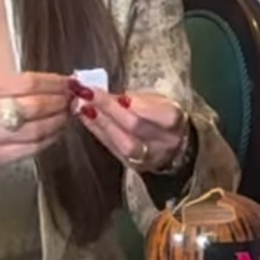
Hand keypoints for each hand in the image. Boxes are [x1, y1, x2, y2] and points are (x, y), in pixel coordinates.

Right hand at [0, 73, 72, 175]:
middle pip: (37, 106)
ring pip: (38, 129)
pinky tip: (56, 131)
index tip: (69, 83)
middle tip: (71, 100)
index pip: (29, 82)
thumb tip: (55, 83)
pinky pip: (33, 147)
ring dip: (59, 121)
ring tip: (66, 115)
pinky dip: (51, 138)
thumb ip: (16, 85)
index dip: (55, 83)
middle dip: (61, 102)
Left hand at [71, 83, 188, 174]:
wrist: (171, 146)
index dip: (140, 105)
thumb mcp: (156, 101)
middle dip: (110, 109)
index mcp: (175, 120)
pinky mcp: (132, 165)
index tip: (119, 96)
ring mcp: (148, 157)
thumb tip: (106, 93)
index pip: (162, 115)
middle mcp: (165, 142)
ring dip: (101, 123)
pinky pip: (113, 149)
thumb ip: (135, 99)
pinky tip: (86, 119)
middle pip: (137, 128)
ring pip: (123, 143)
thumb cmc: (160, 116)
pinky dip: (98, 132)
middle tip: (89, 94)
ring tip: (83, 107)